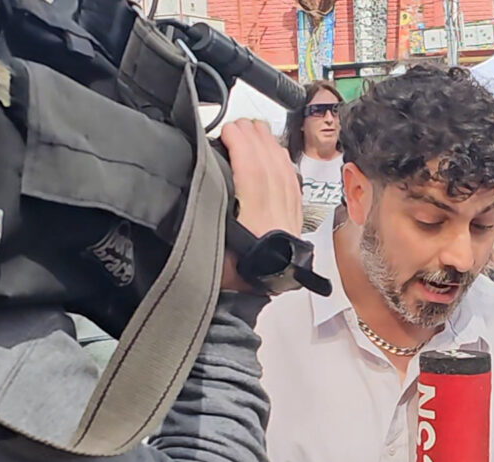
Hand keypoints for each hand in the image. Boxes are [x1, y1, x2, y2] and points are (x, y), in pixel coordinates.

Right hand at [219, 119, 301, 290]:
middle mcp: (279, 219)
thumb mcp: (207, 250)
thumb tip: (198, 181)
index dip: (243, 147)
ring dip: (271, 147)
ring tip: (255, 129)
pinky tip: (276, 152)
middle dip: (256, 140)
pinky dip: (284, 163)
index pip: (254, 174)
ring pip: (286, 174)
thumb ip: (205, 216)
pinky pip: (294, 185)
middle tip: (238, 124)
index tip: (228, 131)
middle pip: (272, 168)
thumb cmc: (224, 279)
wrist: (245, 305)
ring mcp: (290, 220)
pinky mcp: (295, 222)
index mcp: (257, 224)